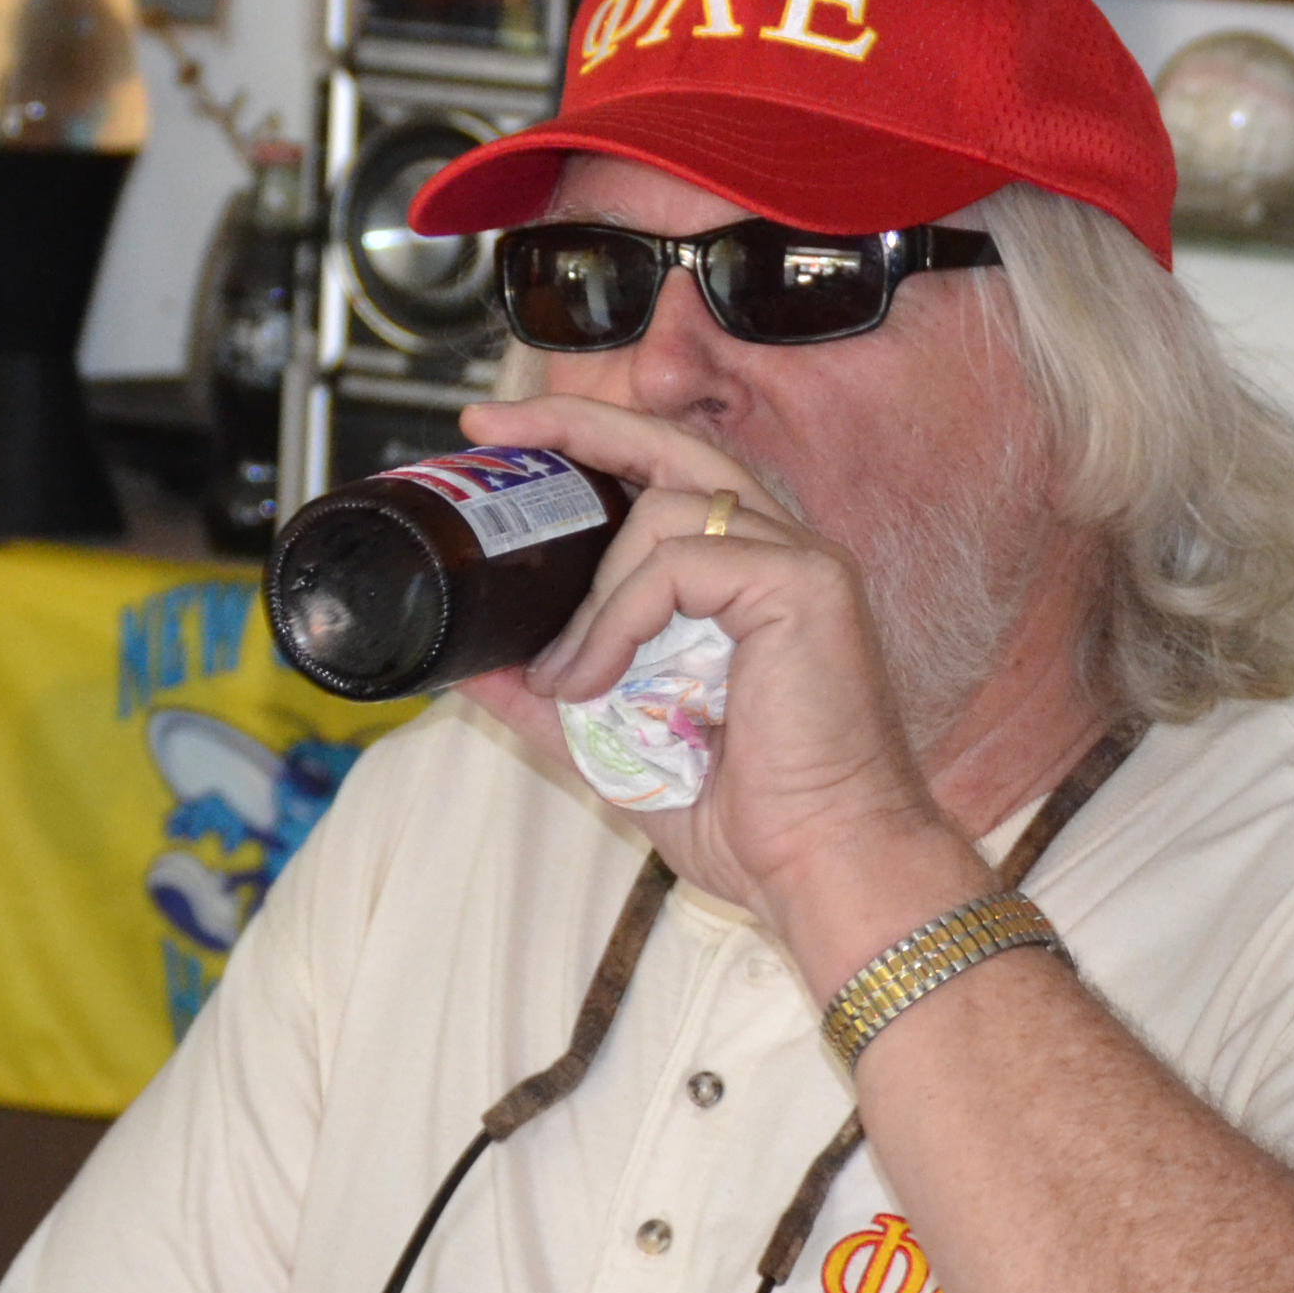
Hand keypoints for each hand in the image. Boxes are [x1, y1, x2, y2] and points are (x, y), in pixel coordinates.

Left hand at [453, 396, 981, 952]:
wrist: (827, 868)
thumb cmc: (753, 818)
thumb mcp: (619, 745)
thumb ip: (551, 699)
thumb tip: (466, 667)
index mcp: (748, 574)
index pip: (665, 472)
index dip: (586, 443)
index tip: (499, 436)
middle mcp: (781, 549)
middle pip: (669, 444)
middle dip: (571, 424)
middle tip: (489, 430)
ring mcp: (799, 559)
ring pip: (663, 508)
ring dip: (590, 594)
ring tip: (565, 677)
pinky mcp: (804, 584)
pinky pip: (679, 563)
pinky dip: (619, 619)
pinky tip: (599, 680)